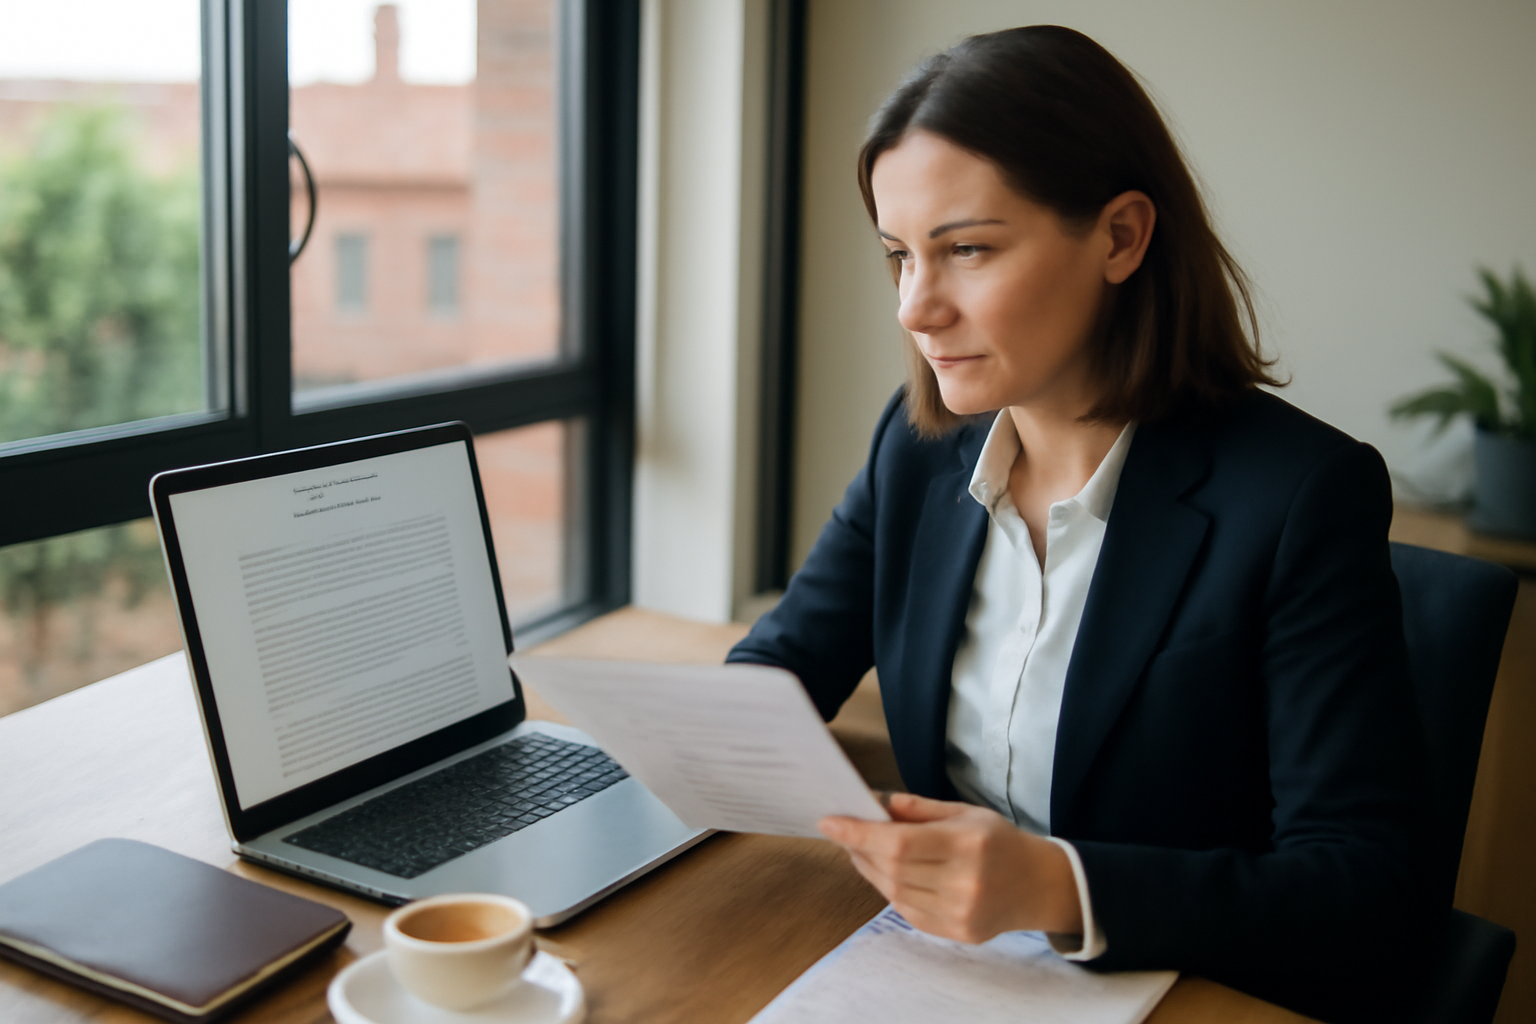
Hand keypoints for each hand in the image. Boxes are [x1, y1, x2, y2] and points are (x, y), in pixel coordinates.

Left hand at [819, 792, 1082, 943]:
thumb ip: (919, 808)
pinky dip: (890, 890)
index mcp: (967, 845)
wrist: (1039, 886)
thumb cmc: (999, 842)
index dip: (858, 833)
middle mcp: (964, 883)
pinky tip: (887, 873)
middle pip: (892, 869)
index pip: (898, 842)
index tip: (829, 822)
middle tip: (845, 831)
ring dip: (870, 869)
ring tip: (862, 850)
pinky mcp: (957, 934)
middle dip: (860, 849)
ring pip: (894, 892)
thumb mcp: (965, 812)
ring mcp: (960, 913)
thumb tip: (874, 802)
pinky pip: (907, 911)